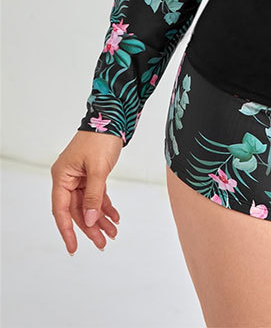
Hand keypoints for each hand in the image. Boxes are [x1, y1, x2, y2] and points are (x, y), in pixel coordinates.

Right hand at [50, 130, 122, 254]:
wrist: (113, 117)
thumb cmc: (101, 137)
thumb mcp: (98, 169)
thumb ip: (94, 195)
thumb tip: (90, 220)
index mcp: (62, 176)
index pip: (62, 210)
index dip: (68, 230)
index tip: (74, 248)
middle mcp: (68, 178)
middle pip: (77, 210)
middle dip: (91, 227)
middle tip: (103, 243)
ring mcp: (80, 177)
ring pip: (88, 205)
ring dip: (100, 219)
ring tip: (113, 233)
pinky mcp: (92, 174)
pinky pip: (97, 196)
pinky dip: (105, 206)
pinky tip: (114, 217)